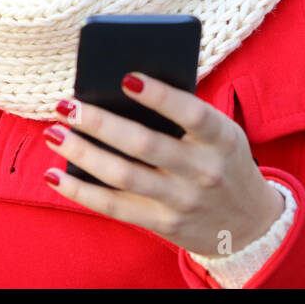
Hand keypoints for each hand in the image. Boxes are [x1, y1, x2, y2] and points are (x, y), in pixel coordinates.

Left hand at [41, 73, 285, 255]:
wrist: (250, 225)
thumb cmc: (223, 161)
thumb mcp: (221, 135)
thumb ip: (184, 116)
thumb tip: (121, 89)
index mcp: (222, 139)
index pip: (191, 114)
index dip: (160, 96)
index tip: (126, 78)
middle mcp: (204, 171)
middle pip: (144, 145)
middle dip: (100, 123)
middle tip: (67, 105)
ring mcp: (182, 201)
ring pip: (123, 176)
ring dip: (82, 153)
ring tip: (54, 133)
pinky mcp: (163, 224)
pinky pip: (115, 208)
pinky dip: (81, 192)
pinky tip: (55, 174)